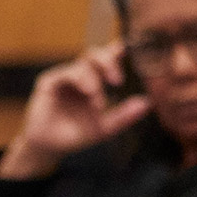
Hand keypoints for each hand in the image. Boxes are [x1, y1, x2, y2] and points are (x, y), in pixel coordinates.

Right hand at [0, 44, 152, 179]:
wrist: (50, 148)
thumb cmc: (76, 135)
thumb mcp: (104, 128)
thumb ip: (124, 116)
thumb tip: (147, 103)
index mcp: (94, 82)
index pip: (107, 61)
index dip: (117, 50)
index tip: (128, 48)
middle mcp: (79, 75)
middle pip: (94, 55)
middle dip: (108, 61)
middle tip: (117, 80)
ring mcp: (64, 77)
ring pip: (82, 64)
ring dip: (94, 80)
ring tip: (98, 102)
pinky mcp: (49, 81)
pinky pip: (66, 73)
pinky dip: (79, 80)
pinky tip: (88, 92)